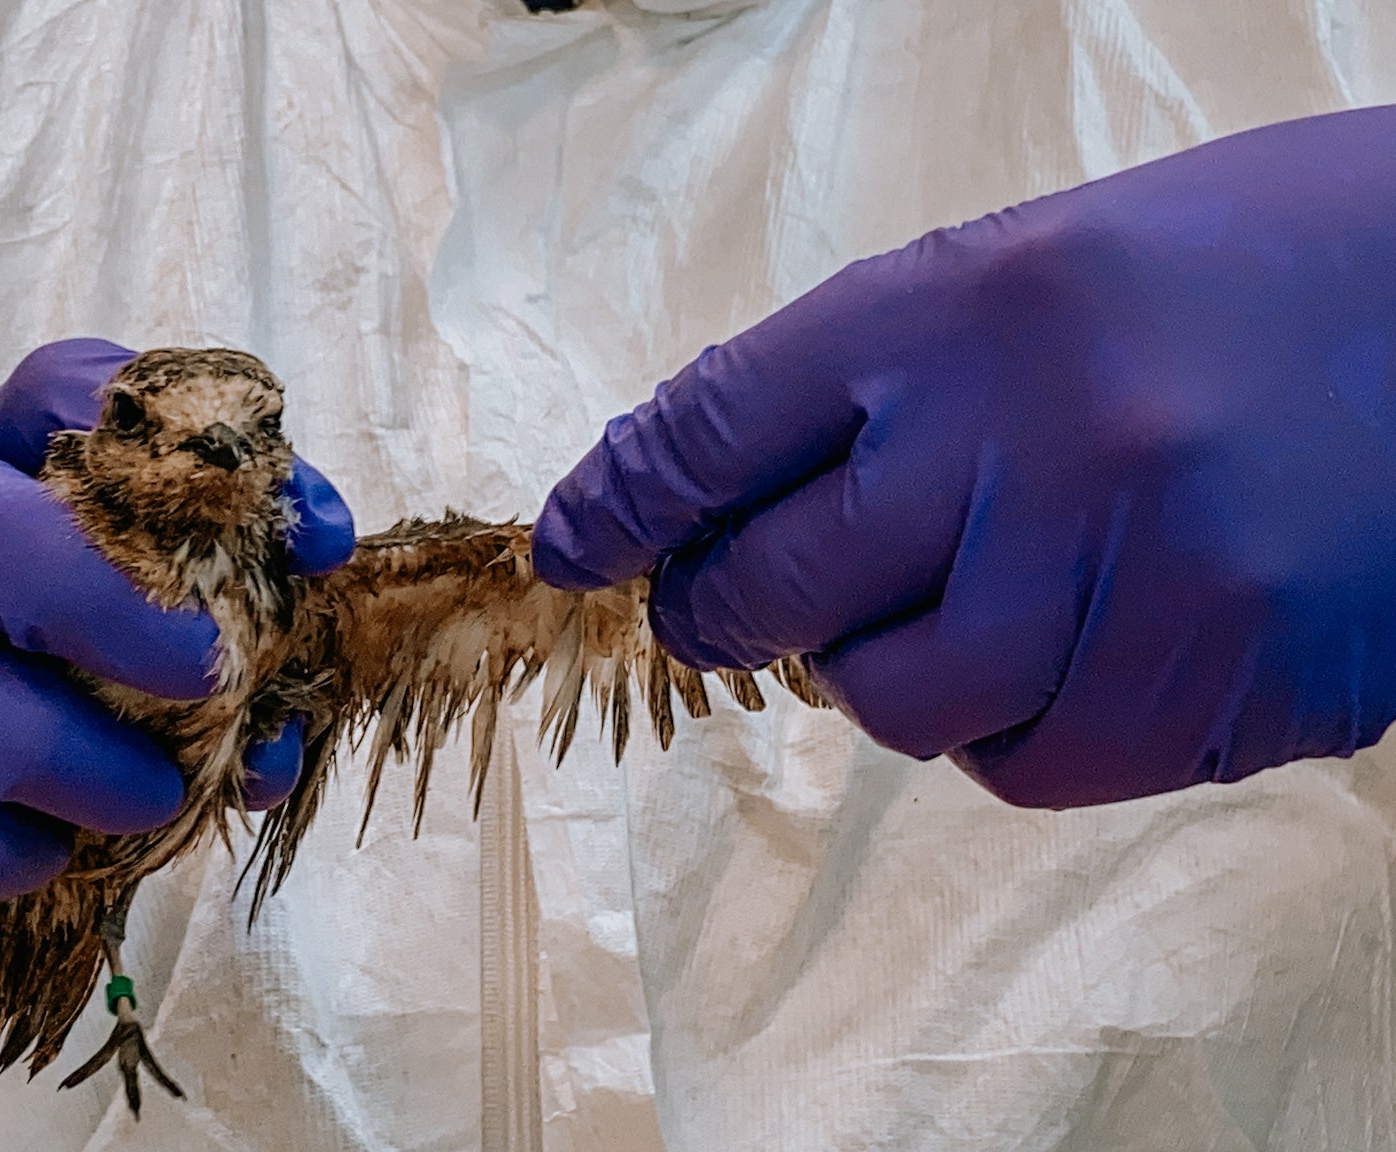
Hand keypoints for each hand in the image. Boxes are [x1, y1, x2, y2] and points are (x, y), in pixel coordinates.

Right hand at [0, 339, 355, 1014]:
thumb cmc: (64, 728)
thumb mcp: (160, 655)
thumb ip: (232, 621)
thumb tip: (303, 628)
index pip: (54, 391)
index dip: (194, 447)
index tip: (316, 544)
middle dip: (74, 584)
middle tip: (201, 672)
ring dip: (36, 739)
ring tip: (150, 798)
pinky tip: (49, 861)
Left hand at [534, 105, 1395, 807]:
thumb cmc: (1264, 273)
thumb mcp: (1056, 266)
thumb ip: (895, 377)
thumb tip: (734, 493)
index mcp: (963, 303)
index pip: (716, 423)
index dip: (622, 497)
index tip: (572, 544)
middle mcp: (1019, 438)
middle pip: (771, 585)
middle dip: (721, 611)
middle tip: (724, 610)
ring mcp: (1113, 574)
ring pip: (891, 698)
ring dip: (890, 671)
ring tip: (968, 606)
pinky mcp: (1200, 687)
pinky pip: (1021, 766)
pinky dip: (1012, 730)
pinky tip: (1074, 654)